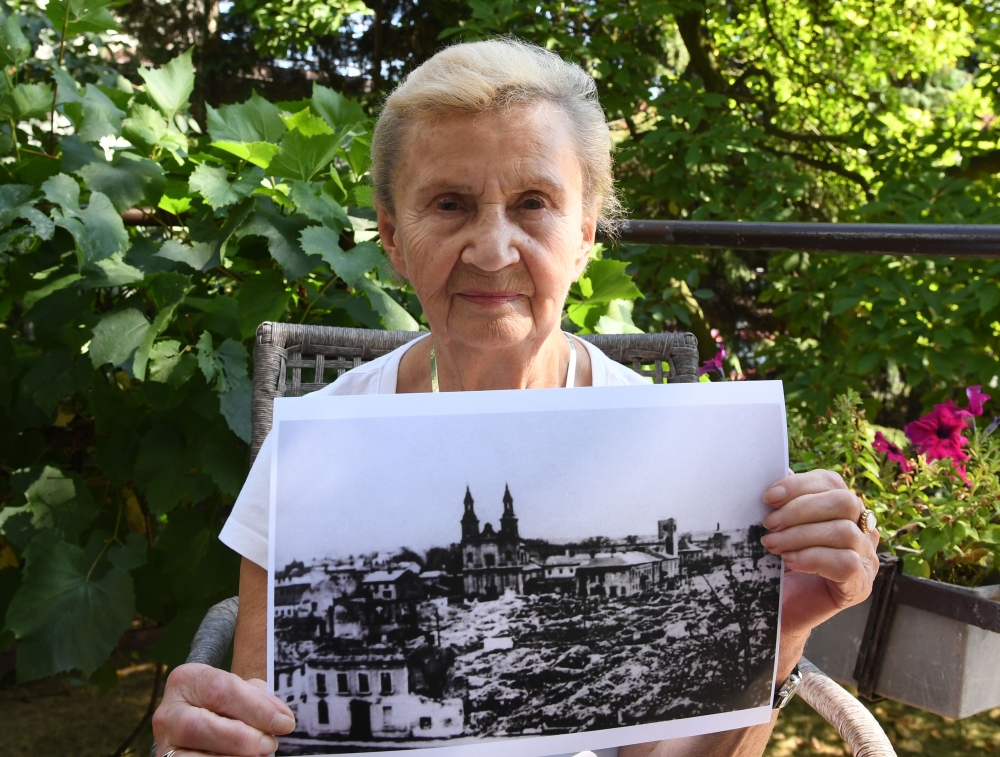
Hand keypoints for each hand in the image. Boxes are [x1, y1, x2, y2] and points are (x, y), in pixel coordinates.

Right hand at [152, 663, 295, 756]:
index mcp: (187, 680)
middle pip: (198, 726)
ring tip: (259, 756)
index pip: (220, 690)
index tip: (285, 722)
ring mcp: (164, 743)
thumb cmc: (226, 702)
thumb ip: (258, 699)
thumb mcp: (240, 690)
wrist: (200, 714)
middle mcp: (169, 712)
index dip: (255, 708)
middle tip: (269, 744)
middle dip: (239, 738)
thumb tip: (281, 719)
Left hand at [760, 469, 878, 639]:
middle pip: (844, 502)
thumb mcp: (778, 527)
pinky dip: (813, 558)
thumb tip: (779, 472)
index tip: (768, 497)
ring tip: (772, 545)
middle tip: (768, 525)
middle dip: (800, 510)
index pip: (831, 482)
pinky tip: (790, 562)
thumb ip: (783, 502)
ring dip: (800, 536)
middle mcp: (862, 530)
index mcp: (842, 509)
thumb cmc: (778, 564)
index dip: (800, 485)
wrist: (780, 609)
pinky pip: (845, 562)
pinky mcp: (861, 585)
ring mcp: (866, 558)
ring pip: (843, 532)